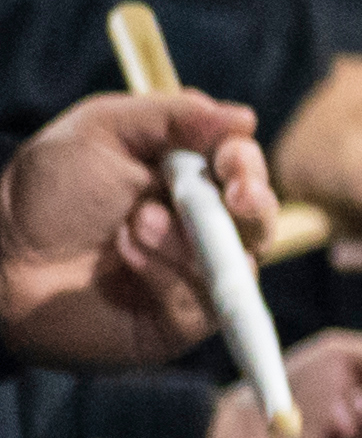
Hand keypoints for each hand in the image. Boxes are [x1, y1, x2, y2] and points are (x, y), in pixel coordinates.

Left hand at [0, 86, 269, 357]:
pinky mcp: (177, 322)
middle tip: (236, 196)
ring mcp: (193, 277)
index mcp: (189, 179)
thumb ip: (171, 115)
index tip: (232, 159)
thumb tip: (245, 118)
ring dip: (192, 240)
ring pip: (239, 262)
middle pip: (259, 220)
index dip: (247, 164)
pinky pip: (203, 304)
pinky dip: (169, 276)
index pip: (244, 171)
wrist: (1, 259)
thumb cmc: (45, 192)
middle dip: (255, 206)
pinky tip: (128, 258)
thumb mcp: (101, 130)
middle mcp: (200, 228)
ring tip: (135, 226)